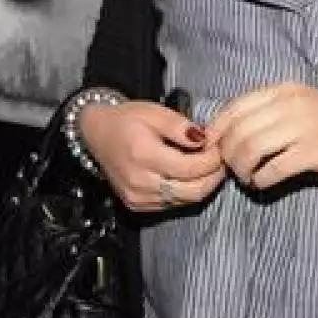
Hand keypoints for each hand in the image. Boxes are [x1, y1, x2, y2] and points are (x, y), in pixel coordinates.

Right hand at [78, 101, 226, 212]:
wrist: (96, 134)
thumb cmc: (125, 120)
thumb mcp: (153, 112)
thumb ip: (180, 126)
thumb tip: (205, 139)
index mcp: (143, 155)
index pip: (191, 168)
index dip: (212, 160)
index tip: (219, 147)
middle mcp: (140, 181)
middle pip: (193, 191)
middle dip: (214, 176)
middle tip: (222, 159)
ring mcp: (138, 197)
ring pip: (186, 200)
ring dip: (204, 185)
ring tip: (210, 166)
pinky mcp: (138, 205)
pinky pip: (173, 204)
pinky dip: (187, 192)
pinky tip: (190, 176)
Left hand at [208, 83, 317, 190]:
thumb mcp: (301, 105)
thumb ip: (270, 112)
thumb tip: (229, 133)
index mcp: (282, 91)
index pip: (234, 107)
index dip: (216, 130)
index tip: (212, 149)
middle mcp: (290, 104)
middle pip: (238, 130)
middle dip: (226, 154)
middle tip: (231, 169)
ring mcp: (303, 127)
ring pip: (251, 148)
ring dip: (241, 168)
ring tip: (246, 177)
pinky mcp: (315, 152)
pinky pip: (274, 168)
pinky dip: (261, 180)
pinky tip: (263, 184)